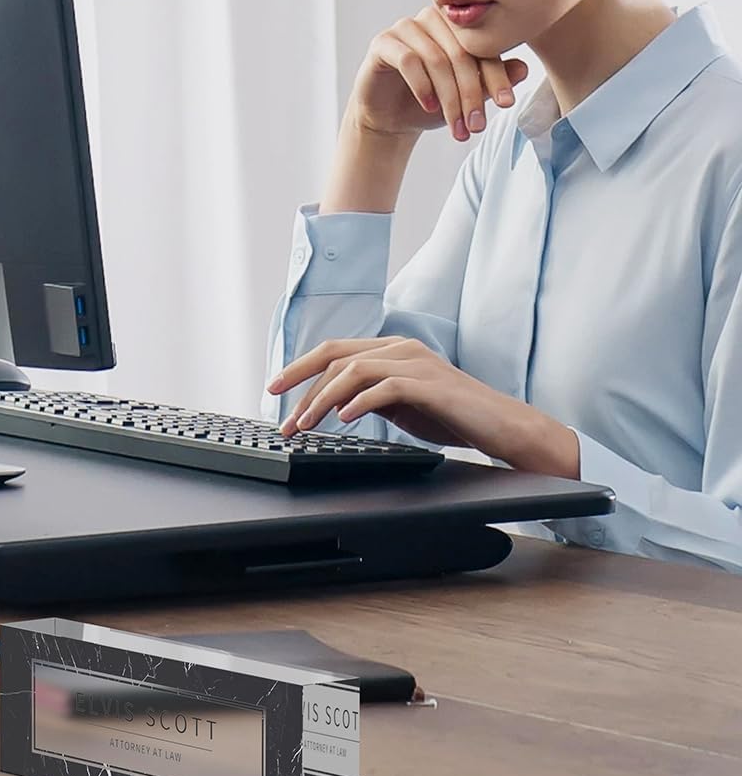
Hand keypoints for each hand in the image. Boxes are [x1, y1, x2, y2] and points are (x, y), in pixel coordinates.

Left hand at [266, 336, 580, 477]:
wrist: (501, 427)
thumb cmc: (453, 415)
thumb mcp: (402, 403)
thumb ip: (371, 394)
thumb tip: (334, 403)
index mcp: (392, 349)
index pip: (334, 351)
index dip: (300, 369)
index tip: (275, 391)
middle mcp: (401, 348)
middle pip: (336, 355)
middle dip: (301, 383)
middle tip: (281, 413)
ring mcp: (416, 363)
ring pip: (354, 370)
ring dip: (324, 399)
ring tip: (307, 424)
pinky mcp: (430, 384)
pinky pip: (384, 387)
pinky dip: (359, 402)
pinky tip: (344, 419)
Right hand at [349, 6, 529, 143]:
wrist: (389, 119)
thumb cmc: (429, 103)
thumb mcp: (465, 96)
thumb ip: (490, 81)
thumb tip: (524, 69)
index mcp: (456, 26)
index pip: (482, 47)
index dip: (497, 76)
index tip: (506, 104)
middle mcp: (432, 19)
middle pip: (460, 53)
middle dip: (470, 94)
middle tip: (476, 126)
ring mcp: (405, 28)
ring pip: (436, 59)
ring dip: (448, 97)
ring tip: (455, 126)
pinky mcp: (383, 43)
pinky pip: (408, 60)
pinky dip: (422, 86)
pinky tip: (429, 106)